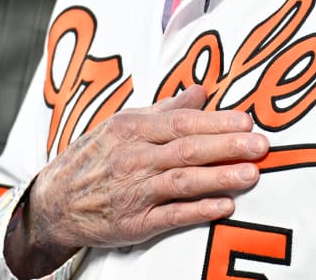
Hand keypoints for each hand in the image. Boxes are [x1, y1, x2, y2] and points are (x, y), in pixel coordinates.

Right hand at [5, 85, 267, 276]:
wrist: (54, 202)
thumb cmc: (94, 157)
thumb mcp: (123, 124)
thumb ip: (166, 109)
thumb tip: (202, 90)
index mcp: (132, 129)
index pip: (181, 122)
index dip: (216, 122)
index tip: (247, 121)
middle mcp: (133, 158)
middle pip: (187, 150)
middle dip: (227, 146)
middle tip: (261, 144)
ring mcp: (133, 192)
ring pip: (182, 182)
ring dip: (219, 177)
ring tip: (252, 173)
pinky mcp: (134, 224)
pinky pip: (171, 216)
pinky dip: (199, 211)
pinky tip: (224, 206)